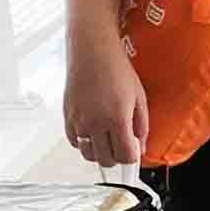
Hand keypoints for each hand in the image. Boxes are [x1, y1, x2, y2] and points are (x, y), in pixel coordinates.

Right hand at [64, 29, 147, 171]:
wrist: (92, 49)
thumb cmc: (116, 69)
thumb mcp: (139, 98)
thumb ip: (142, 127)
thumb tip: (140, 149)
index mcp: (117, 119)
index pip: (125, 157)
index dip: (132, 157)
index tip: (133, 151)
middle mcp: (95, 122)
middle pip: (106, 160)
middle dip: (116, 157)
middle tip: (121, 146)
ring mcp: (79, 120)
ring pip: (88, 155)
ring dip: (99, 152)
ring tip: (106, 140)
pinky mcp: (67, 115)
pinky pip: (74, 142)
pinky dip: (84, 143)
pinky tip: (92, 132)